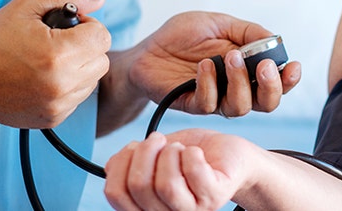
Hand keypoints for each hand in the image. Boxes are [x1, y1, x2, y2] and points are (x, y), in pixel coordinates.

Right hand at [0, 0, 111, 128]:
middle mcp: (63, 83)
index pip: (102, 36)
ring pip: (92, 80)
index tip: (69, 26)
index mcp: (59, 54)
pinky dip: (68, 86)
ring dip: (80, 67)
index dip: (88, 26)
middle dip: (86, 46)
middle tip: (61, 41)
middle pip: (102, 59)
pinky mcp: (54, 119)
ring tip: (51, 60)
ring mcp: (59, 105)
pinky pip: (78, 98)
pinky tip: (44, 77)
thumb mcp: (25, 6)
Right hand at [104, 129, 254, 210]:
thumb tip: (112, 166)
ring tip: (179, 148)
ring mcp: (191, 210)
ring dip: (169, 154)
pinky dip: (191, 154)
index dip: (119, 164)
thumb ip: (130, 162)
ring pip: (166, 185)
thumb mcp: (154, 155)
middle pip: (138, 186)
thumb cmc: (190, 154)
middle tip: (158, 139)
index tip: (133, 147)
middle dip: (145, 151)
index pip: (115, 195)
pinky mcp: (214, 198)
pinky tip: (195, 152)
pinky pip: (194, 173)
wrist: (229, 154)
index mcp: (146, 206)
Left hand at [129, 12, 301, 116]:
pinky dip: (210, 84)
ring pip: (241, 107)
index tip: (293, 66)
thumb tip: (276, 41)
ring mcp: (215, 98)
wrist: (146, 50)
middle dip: (271, 87)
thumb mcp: (218, 24)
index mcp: (247, 69)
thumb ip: (248, 32)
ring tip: (230, 56)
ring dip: (241, 82)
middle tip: (265, 67)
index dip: (289, 79)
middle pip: (267, 103)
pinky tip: (203, 65)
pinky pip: (209, 103)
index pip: (277, 82)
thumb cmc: (182, 36)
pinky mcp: (193, 104)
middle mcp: (235, 88)